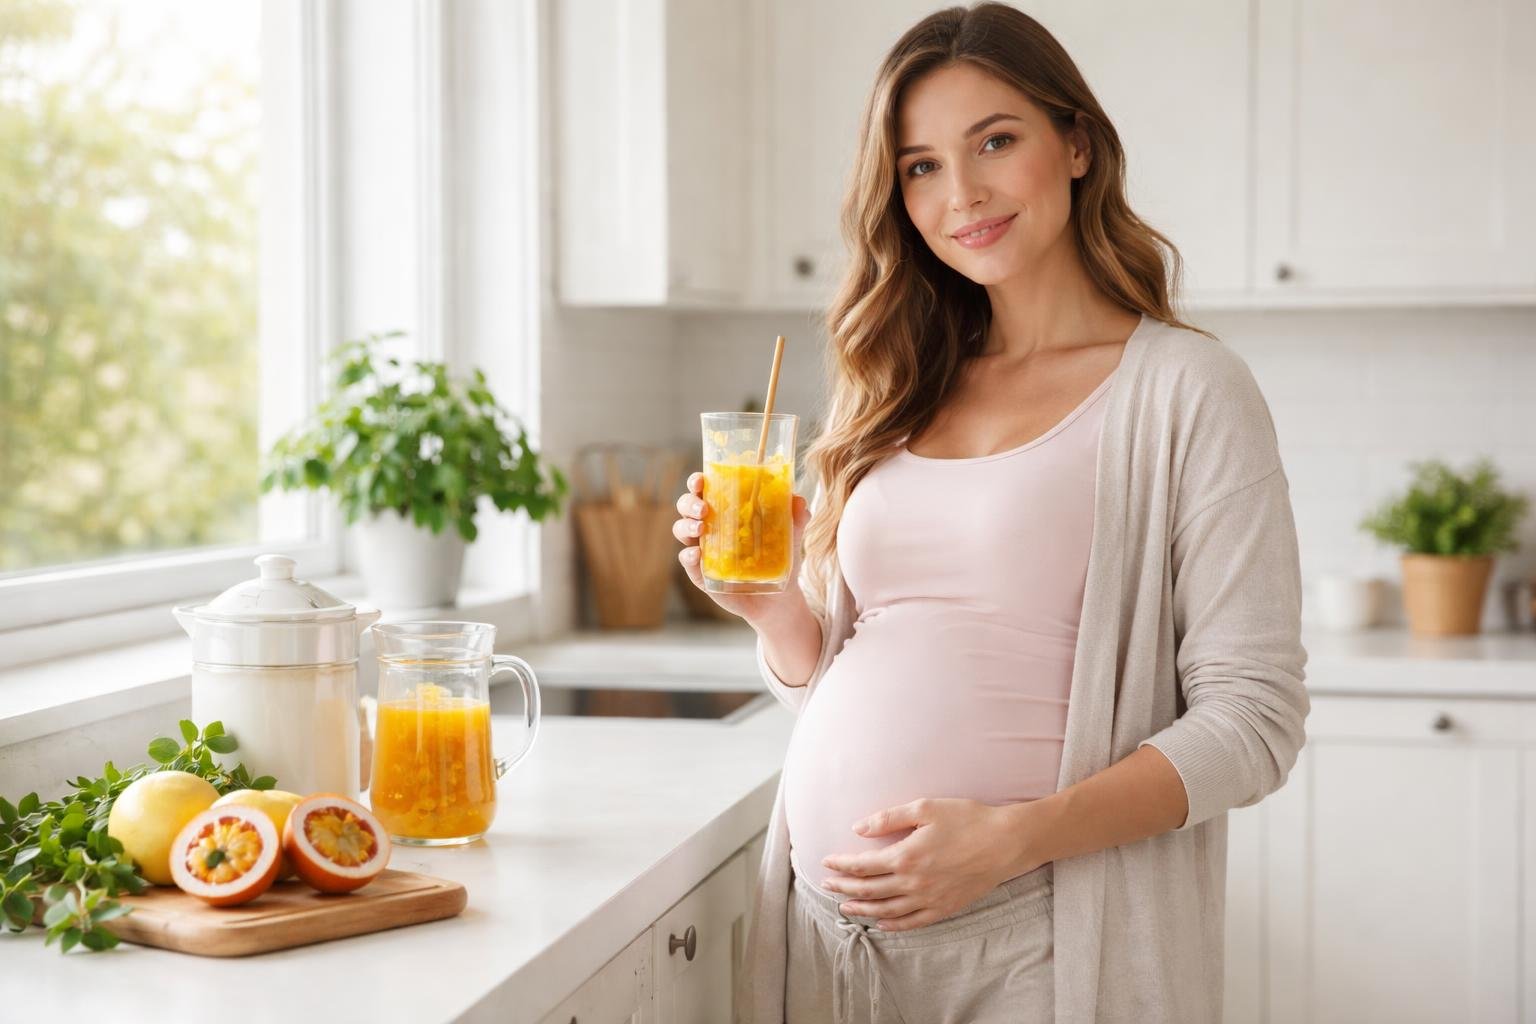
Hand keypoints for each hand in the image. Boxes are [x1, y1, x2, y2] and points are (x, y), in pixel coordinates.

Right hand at [673, 471, 810, 624]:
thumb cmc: (778, 559)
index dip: (698, 482)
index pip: (705, 490)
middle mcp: (709, 526)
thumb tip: (799, 500)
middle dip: (690, 502)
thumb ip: (795, 518)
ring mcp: (702, 549)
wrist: (777, 598)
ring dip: (686, 526)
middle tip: (703, 508)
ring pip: (681, 530)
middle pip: (686, 506)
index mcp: (725, 510)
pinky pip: (686, 561)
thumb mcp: (790, 537)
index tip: (701, 479)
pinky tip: (697, 553)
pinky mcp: (701, 573)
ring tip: (700, 528)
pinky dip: (688, 555)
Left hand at [818, 797, 1041, 931]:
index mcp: (905, 857)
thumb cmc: (967, 819)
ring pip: (886, 911)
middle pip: (869, 891)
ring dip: (863, 910)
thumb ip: (888, 819)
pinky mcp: (944, 908)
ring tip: (845, 908)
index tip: (826, 862)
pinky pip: (912, 922)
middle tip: (826, 886)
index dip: (841, 866)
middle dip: (844, 889)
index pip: (862, 866)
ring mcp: (929, 899)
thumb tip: (857, 828)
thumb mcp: (925, 808)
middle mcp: (913, 883)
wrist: (1006, 842)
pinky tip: (881, 923)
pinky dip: (893, 925)